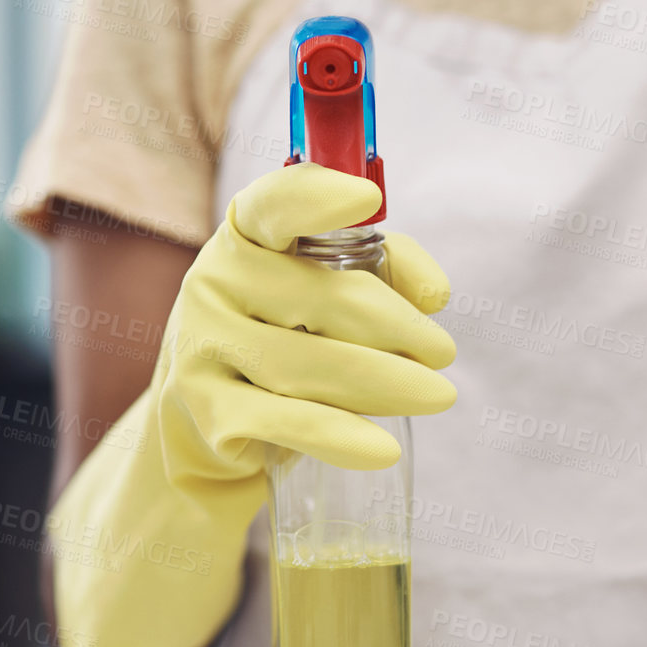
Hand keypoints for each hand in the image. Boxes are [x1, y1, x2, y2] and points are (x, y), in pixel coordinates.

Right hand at [161, 161, 455, 475]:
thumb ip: (388, 270)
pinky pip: (289, 421)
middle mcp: (214, 280)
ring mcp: (203, 346)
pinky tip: (384, 449)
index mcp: (247, 235)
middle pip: (324, 298)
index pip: (277, 204)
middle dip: (398, 327)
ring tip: (438, 396)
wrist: (207, 425)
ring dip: (387, 382)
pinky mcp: (208, 411)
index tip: (367, 198)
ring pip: (312, 363)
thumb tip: (434, 295)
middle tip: (443, 353)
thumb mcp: (330, 290)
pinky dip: (342, 436)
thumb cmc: (286, 336)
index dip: (319, 196)